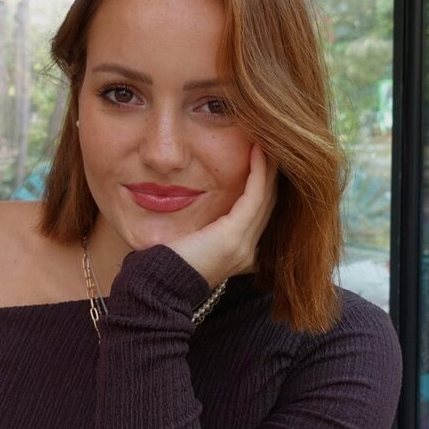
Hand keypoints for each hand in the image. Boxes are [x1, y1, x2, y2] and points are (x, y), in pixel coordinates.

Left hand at [165, 145, 275, 287]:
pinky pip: (254, 197)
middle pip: (268, 204)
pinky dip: (259, 173)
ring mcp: (243, 245)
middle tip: (271, 143)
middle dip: (271, 173)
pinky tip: (258, 151)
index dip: (263, 184)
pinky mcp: (233, 237)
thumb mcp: (187, 241)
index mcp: (237, 252)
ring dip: (269, 168)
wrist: (157, 287)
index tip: (262, 157)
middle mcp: (247, 250)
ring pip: (266, 198)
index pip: (257, 212)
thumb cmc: (163, 264)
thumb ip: (199, 226)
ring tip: (268, 141)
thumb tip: (192, 203)